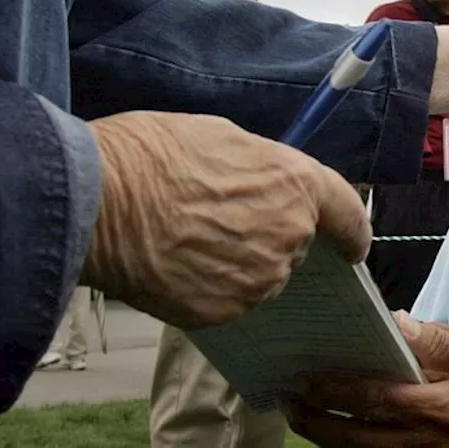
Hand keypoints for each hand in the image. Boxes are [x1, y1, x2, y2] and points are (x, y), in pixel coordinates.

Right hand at [79, 111, 370, 328]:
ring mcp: (257, 280)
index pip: (347, 214)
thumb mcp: (220, 136)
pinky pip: (228, 302)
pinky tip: (177, 263)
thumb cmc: (149, 156)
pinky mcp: (224, 312)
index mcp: (296, 185)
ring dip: (238, 263)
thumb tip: (266, 183)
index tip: (353, 244)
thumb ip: (261, 168)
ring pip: (260, 275)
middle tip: (219, 216)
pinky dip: (209, 288)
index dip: (352, 230)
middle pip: (295, 244)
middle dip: (267, 234)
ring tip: (188, 238)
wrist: (95, 201)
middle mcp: (288, 237)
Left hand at [284, 312, 448, 447]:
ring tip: (302, 416)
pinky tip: (343, 432)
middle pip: (355, 435)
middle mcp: (424, 438)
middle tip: (286, 400)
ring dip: (329, 436)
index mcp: (438, 406)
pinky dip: (359, 445)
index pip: (371, 397)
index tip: (302, 375)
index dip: (332, 388)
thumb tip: (398, 321)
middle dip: (316, 419)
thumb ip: (440, 339)